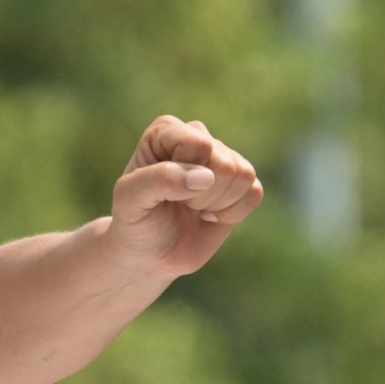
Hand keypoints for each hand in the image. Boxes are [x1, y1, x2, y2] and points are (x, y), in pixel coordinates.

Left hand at [104, 115, 264, 276]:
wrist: (149, 253)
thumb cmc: (134, 222)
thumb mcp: (129, 201)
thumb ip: (159, 181)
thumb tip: (206, 176)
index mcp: (166, 130)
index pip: (200, 146)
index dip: (186, 178)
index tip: (162, 193)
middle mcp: (196, 135)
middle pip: (224, 163)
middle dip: (202, 195)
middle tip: (179, 204)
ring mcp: (222, 156)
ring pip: (244, 175)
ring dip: (217, 204)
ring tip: (192, 208)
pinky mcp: (241, 180)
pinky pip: (255, 193)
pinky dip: (232, 214)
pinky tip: (209, 215)